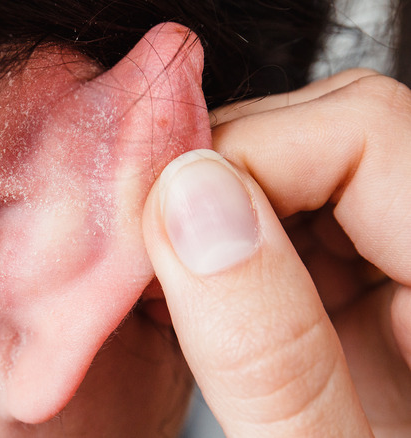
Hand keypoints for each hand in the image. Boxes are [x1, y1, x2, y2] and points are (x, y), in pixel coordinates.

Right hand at [143, 69, 410, 436]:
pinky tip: (196, 301)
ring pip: (300, 169)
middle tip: (151, 255)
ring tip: (166, 287)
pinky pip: (288, 220)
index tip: (158, 225)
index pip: (365, 131)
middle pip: (331, 132)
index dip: (244, 159)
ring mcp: (410, 267)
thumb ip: (268, 351)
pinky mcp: (370, 286)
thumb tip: (190, 206)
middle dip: (218, 180)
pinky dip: (223, 247)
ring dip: (212, 214)